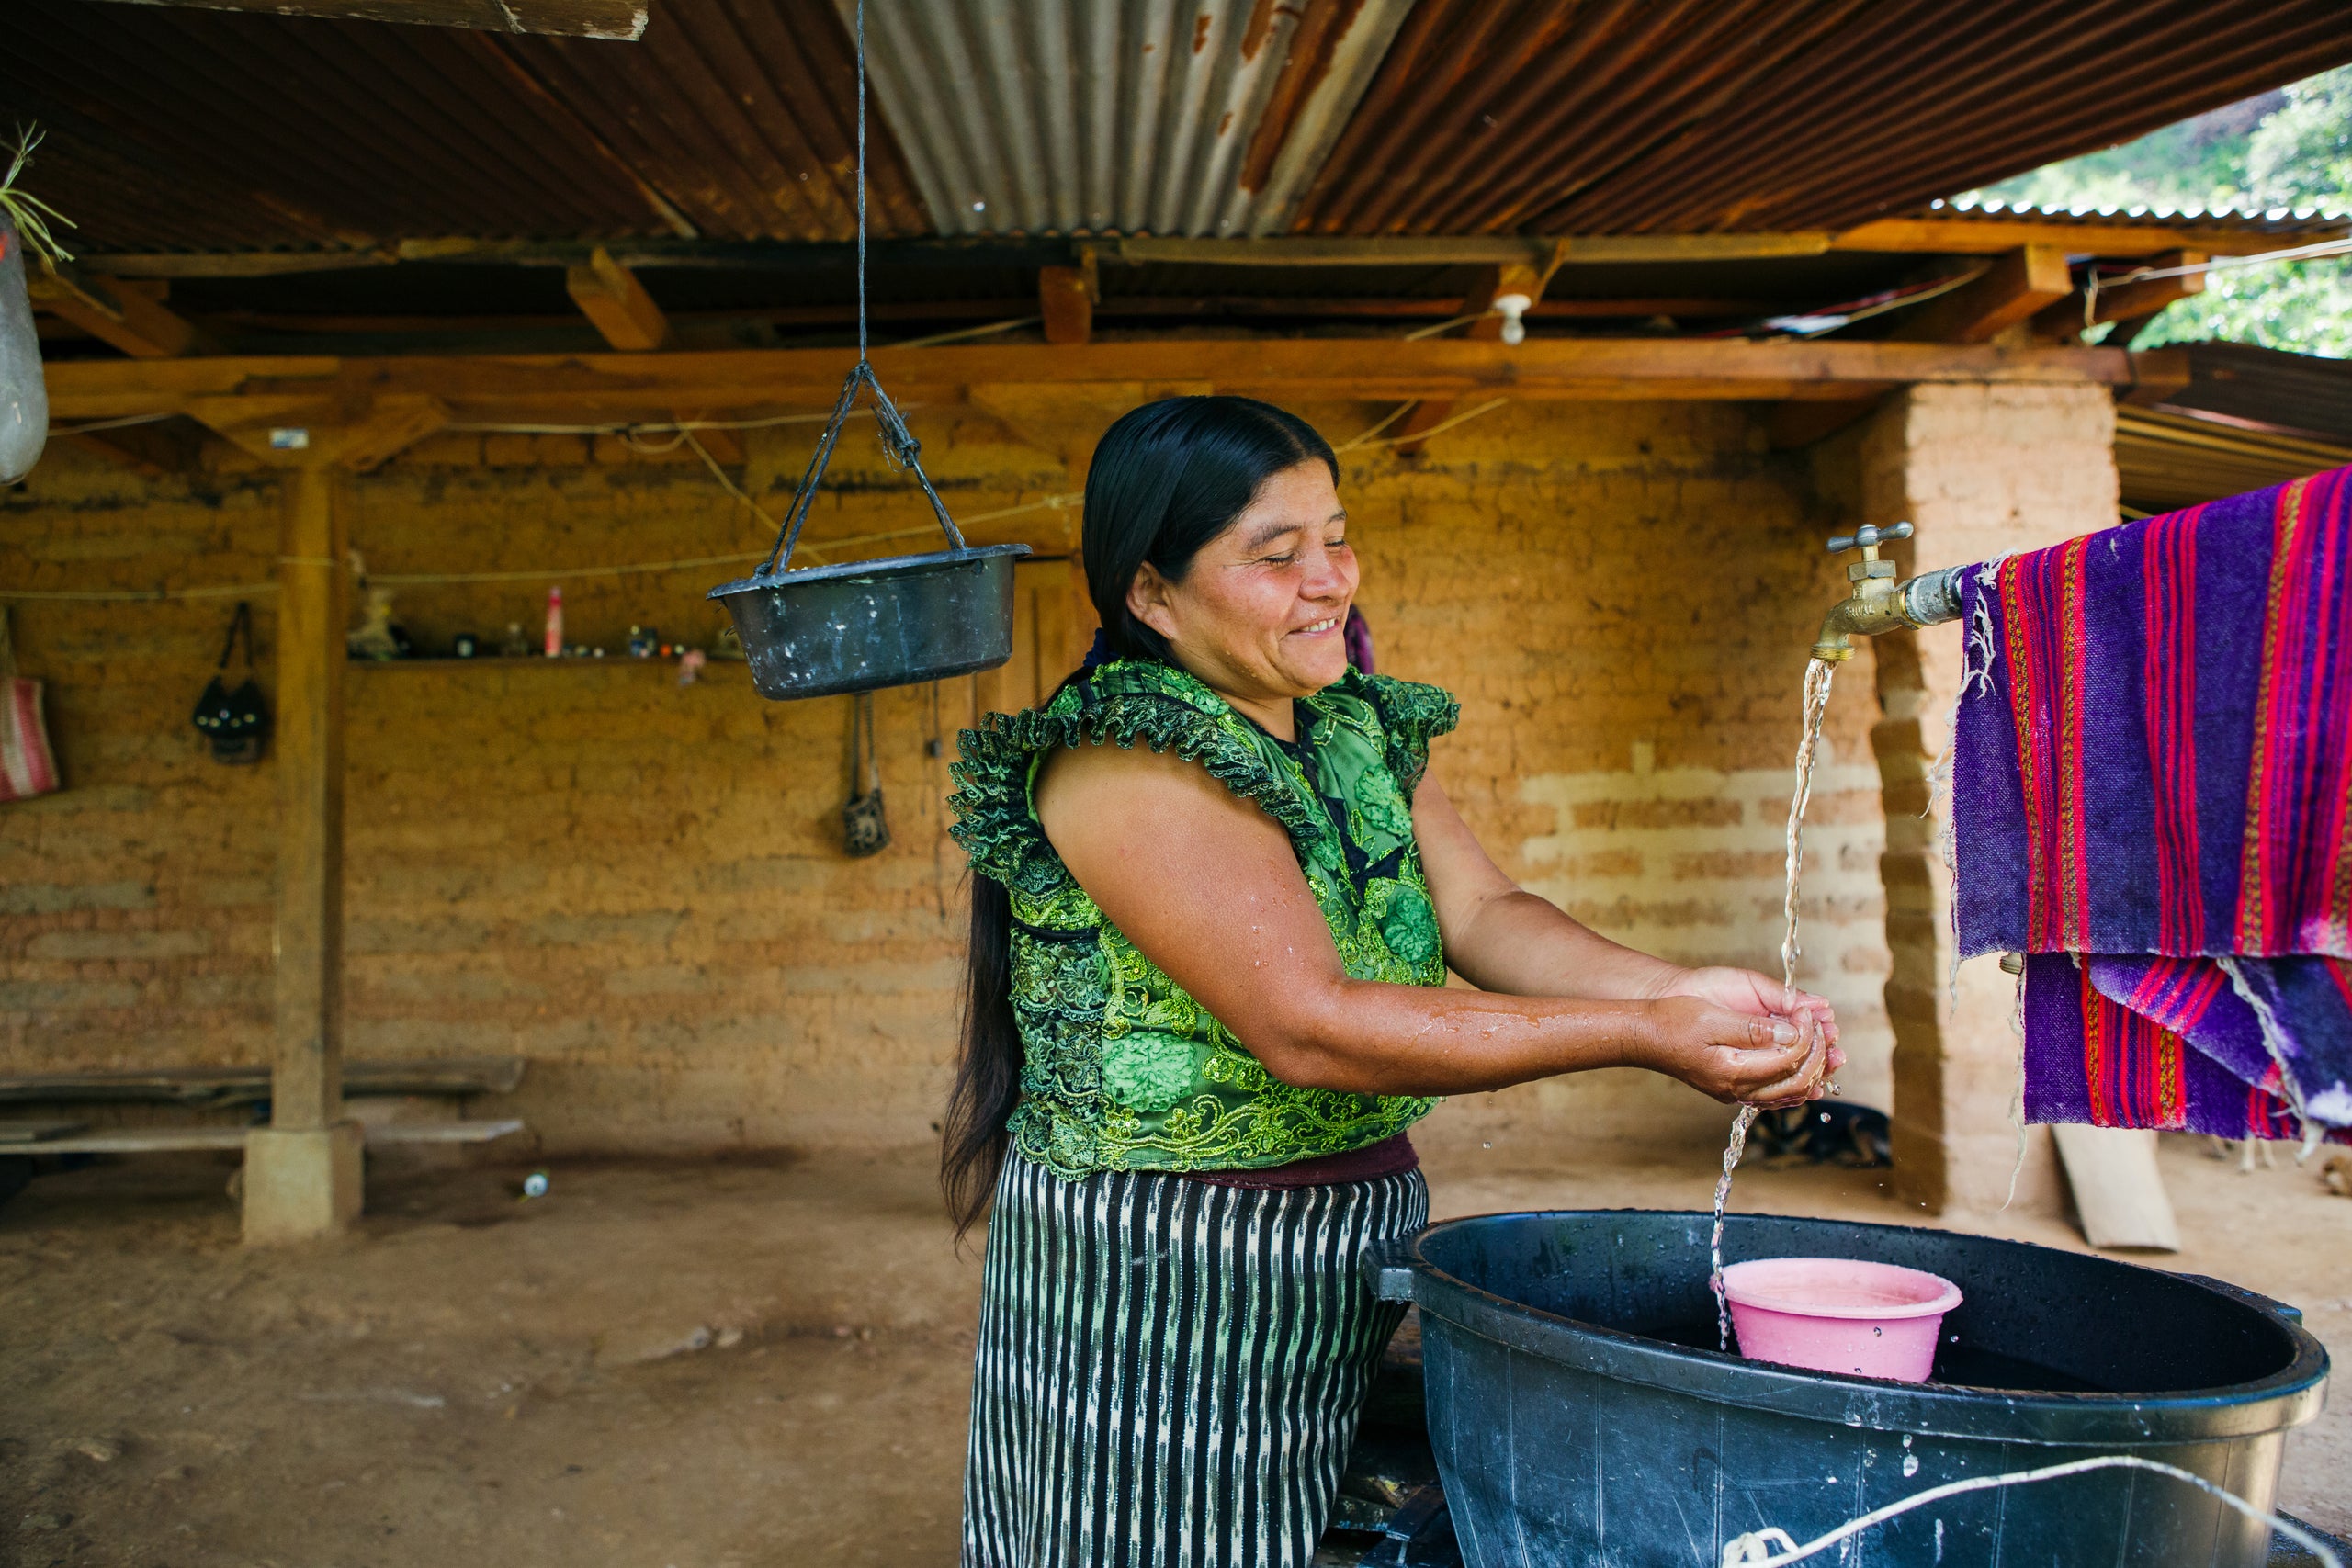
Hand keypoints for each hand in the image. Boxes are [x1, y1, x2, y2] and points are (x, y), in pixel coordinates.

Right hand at [1653, 965, 1843, 1082]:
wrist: (1643, 1036)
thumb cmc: (1672, 1021)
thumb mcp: (1712, 1018)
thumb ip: (1754, 1029)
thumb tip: (1792, 1033)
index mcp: (1733, 1071)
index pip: (1789, 1059)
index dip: (1807, 1036)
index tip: (1808, 1012)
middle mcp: (1737, 1088)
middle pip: (1796, 1081)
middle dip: (1819, 1057)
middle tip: (1828, 1031)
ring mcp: (1736, 1091)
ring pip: (1790, 1093)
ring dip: (1815, 1074)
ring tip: (1834, 1055)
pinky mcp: (1734, 1087)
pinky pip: (1776, 1094)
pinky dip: (1798, 1083)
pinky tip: (1811, 1074)